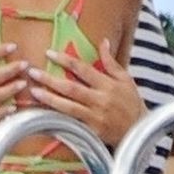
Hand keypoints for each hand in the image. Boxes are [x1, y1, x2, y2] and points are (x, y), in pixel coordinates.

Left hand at [23, 42, 144, 146]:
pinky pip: (71, 123)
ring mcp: (95, 117)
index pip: (83, 69)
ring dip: (49, 99)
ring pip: (68, 107)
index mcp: (108, 84)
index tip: (48, 53)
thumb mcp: (126, 79)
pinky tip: (42, 114)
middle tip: (32, 72)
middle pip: (71, 88)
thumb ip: (111, 61)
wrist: (141, 131)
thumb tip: (103, 41)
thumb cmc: (132, 103)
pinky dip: (57, 118)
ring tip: (33, 91)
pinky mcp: (92, 132)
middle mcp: (100, 100)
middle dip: (50, 79)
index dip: (65, 60)